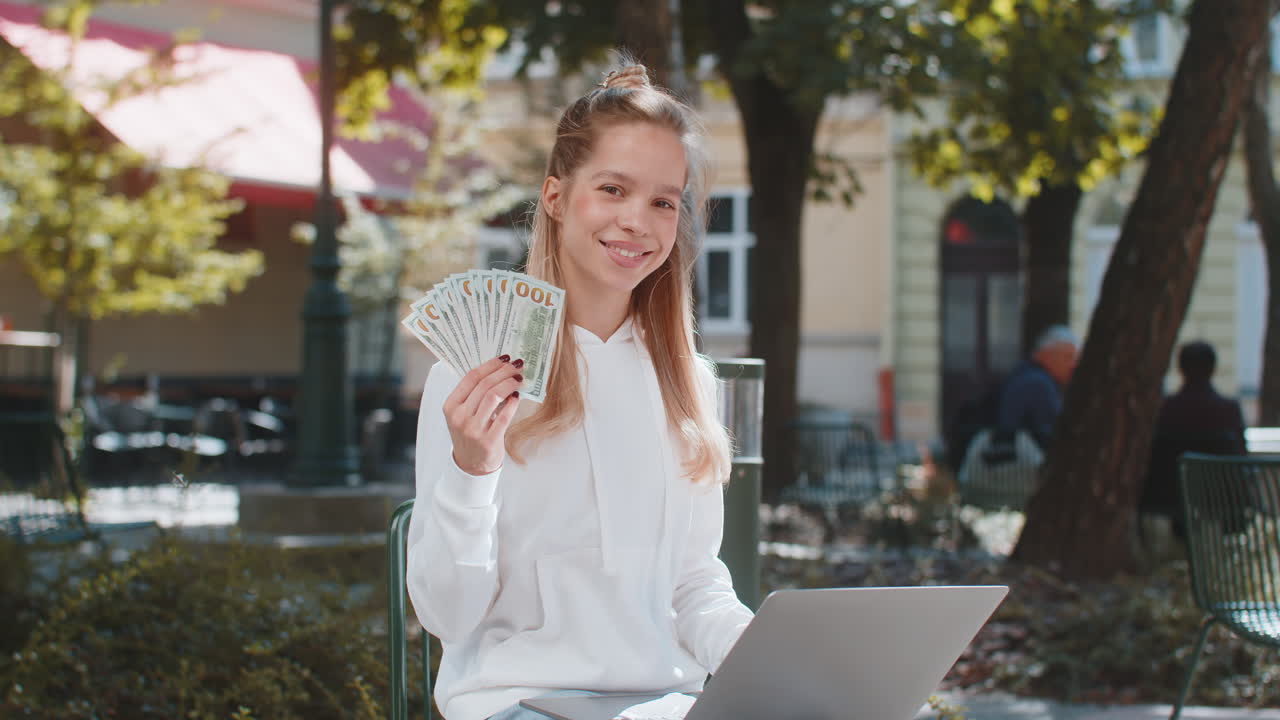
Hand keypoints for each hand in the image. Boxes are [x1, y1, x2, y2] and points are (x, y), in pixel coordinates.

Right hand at [444, 355, 523, 475]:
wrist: (471, 465)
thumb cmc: (469, 434)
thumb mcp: (463, 413)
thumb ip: (474, 394)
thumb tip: (499, 369)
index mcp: (451, 406)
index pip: (471, 377)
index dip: (490, 365)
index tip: (504, 358)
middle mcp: (459, 417)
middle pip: (484, 385)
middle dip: (504, 372)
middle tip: (517, 365)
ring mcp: (473, 430)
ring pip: (494, 397)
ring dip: (509, 384)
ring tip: (520, 378)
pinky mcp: (488, 441)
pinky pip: (504, 416)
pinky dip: (513, 403)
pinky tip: (518, 395)